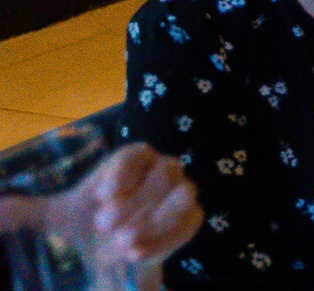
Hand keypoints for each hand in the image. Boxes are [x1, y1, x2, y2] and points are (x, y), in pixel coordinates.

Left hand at [34, 146, 200, 268]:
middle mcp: (163, 170)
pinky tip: (135, 255)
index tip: (100, 197)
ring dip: (156, 220)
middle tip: (102, 226)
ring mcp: (181, 194)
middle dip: (136, 200)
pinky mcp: (190, 219)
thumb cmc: (87, 222)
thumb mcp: (56, 216)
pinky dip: (166, 240)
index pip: (137, 153)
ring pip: (184, 195)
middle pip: (165, 173)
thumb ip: (28, 211)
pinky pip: (190, 223)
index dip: (123, 172)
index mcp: (133, 159)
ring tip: (123, 244)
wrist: (112, 249)